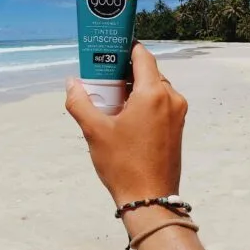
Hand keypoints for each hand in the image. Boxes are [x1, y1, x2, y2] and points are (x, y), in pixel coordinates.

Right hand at [65, 42, 187, 205]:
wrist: (150, 200)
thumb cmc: (123, 165)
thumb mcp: (94, 131)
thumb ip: (80, 102)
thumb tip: (71, 82)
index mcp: (154, 93)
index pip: (142, 56)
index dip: (124, 49)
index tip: (108, 51)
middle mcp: (172, 98)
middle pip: (148, 71)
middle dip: (125, 72)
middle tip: (102, 80)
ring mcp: (178, 113)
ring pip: (155, 88)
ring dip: (134, 89)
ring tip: (111, 101)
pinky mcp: (178, 127)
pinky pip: (161, 103)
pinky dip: (144, 102)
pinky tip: (125, 117)